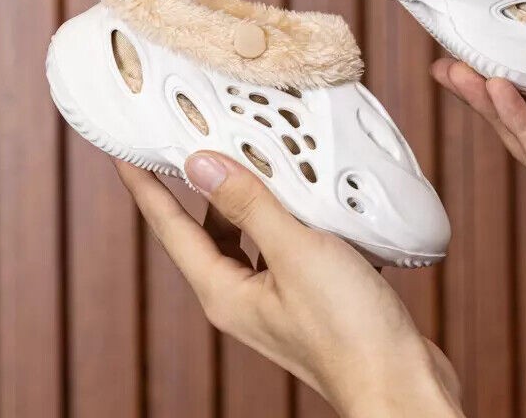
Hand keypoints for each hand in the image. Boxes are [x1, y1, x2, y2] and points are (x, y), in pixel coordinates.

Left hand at [114, 153, 462, 417]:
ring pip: (247, 235)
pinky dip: (285, 214)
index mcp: (225, 291)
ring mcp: (274, 297)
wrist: (399, 382)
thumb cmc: (348, 331)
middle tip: (192, 142)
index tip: (125, 155)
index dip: (146, 188)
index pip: (170, 229)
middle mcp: (242, 296)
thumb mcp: (295, 253)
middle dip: (196, 187)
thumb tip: (201, 166)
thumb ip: (249, 206)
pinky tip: (305, 194)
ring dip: (247, 197)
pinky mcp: (307, 295)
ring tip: (252, 157)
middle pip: (205, 230)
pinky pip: (282, 243)